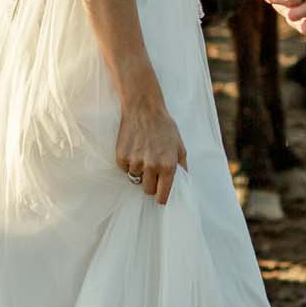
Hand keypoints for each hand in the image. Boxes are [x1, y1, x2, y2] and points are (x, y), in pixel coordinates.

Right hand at [116, 85, 187, 205]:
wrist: (143, 108)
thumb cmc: (164, 126)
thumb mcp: (179, 145)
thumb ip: (182, 165)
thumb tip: (183, 182)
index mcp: (168, 165)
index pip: (162, 194)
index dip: (161, 197)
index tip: (159, 197)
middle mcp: (152, 166)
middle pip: (147, 190)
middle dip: (150, 184)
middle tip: (151, 171)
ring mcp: (135, 162)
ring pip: (135, 179)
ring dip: (139, 171)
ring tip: (142, 154)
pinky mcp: (122, 157)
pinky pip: (124, 169)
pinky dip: (128, 163)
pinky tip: (133, 149)